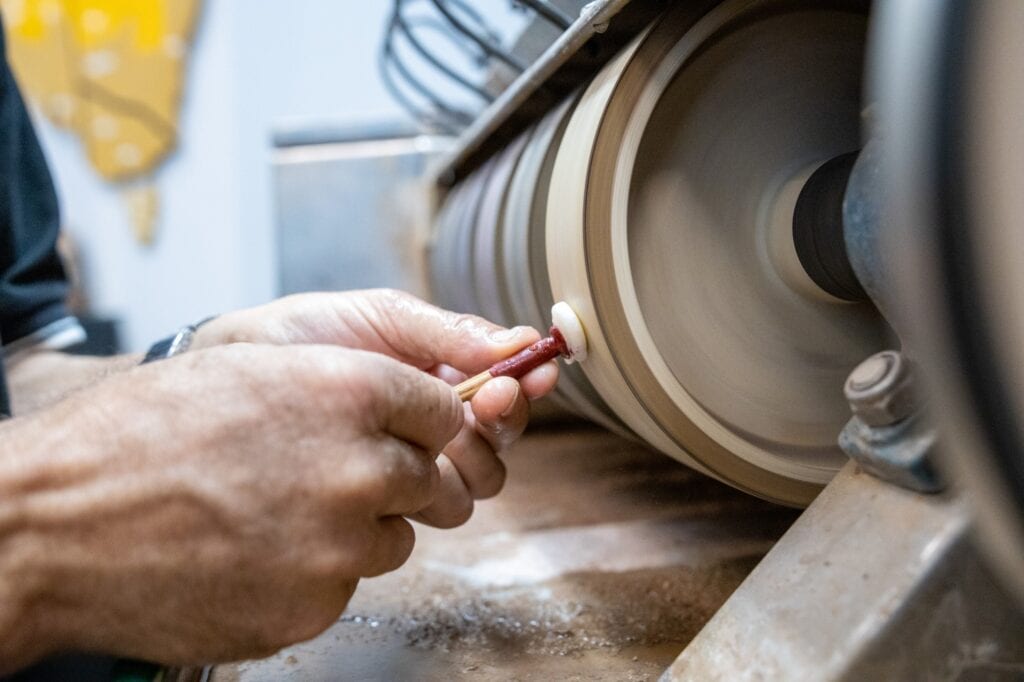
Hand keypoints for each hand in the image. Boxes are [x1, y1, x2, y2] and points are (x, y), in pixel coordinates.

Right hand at [0, 342, 462, 668]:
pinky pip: (344, 585)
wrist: (57, 523)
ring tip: (280, 515)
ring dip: (358, 530)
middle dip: (404, 480)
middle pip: (433, 480)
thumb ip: (342, 388)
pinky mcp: (313, 607)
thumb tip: (404, 418)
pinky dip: (314, 573)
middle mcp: (359, 468)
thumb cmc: (140, 434)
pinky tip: (255, 553)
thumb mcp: (249, 370)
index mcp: (349, 390)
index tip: (414, 433)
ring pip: (393, 538)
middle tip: (350, 480)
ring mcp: (338, 545)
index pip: (445, 411)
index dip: (428, 423)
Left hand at [194, 289, 560, 526]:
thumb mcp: (376, 316)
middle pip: (504, 437)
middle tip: (480, 402)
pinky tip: (399, 470)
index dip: (527, 379)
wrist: (227, 380)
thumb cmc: (298, 339)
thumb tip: (516, 339)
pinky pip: (438, 509)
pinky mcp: (388, 501)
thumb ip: (445, 330)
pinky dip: (433, 492)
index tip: (530, 374)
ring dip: (469, 461)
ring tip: (431, 441)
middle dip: (501, 421)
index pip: (507, 380)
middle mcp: (435, 420)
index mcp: (440, 369)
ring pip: (480, 480)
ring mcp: (413, 463)